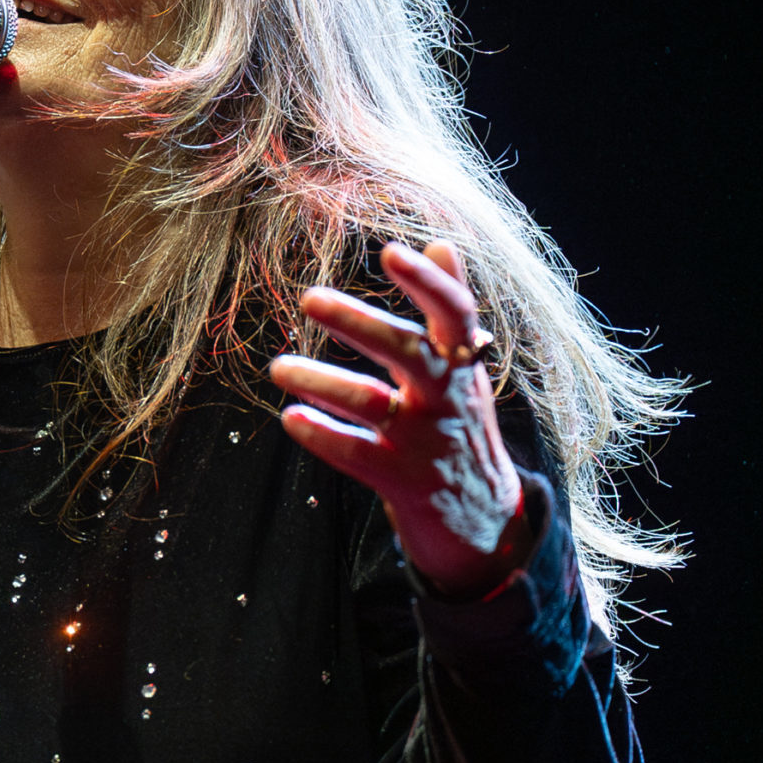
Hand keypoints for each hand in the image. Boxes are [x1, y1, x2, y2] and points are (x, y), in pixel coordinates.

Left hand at [268, 242, 536, 599]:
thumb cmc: (463, 427)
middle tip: (309, 298)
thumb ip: (453, 309)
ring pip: (371, 404)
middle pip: (407, 351)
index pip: (454, 313)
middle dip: (358, 323)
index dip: (427, 282)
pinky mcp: (403, 481)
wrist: (485, 520)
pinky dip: (322, 436)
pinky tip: (290, 419)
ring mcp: (426, 442)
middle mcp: (448, 398)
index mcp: (464, 363)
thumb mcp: (467, 369)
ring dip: (321, 382)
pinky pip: (357, 455)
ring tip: (278, 367)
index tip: (391, 253)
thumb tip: (443, 243)